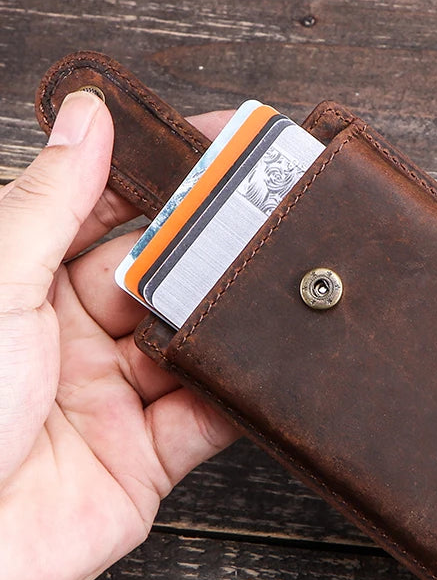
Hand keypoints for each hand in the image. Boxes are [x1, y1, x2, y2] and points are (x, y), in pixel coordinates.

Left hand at [0, 92, 238, 579]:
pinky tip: (264, 367)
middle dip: (206, 249)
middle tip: (261, 212)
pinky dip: (238, 396)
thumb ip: (51, 202)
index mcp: (24, 291)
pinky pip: (208, 419)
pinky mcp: (146, 462)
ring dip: (226, 321)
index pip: (106, 216)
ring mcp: (112, 401)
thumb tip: (87, 118)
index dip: (160, 179)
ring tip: (269, 285)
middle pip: (158, 278)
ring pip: (190, 345)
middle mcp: (70, 342)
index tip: (214, 145)